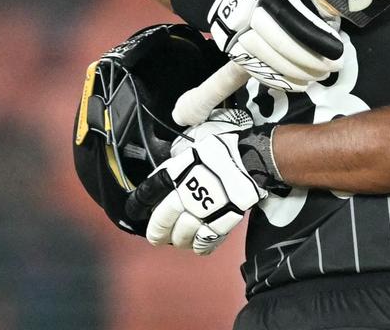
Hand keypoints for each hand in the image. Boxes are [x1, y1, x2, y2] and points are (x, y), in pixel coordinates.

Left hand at [125, 109, 267, 254]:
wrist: (253, 159)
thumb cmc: (225, 149)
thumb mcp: (194, 143)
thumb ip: (179, 158)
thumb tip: (170, 163)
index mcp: (176, 174)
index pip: (147, 194)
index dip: (138, 205)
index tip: (136, 210)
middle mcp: (185, 196)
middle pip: (162, 222)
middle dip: (157, 231)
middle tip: (156, 236)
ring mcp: (203, 212)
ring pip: (182, 236)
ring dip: (179, 240)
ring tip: (179, 239)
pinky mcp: (221, 223)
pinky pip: (205, 242)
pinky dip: (200, 246)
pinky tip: (198, 245)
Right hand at [207, 0, 345, 89]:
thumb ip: (318, 2)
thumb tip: (337, 17)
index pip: (294, 20)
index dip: (317, 39)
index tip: (337, 52)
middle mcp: (247, 10)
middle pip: (280, 42)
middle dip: (310, 60)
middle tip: (332, 68)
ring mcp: (236, 32)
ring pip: (268, 59)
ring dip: (298, 73)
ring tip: (320, 77)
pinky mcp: (233, 50)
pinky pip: (257, 71)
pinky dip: (281, 81)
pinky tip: (301, 84)